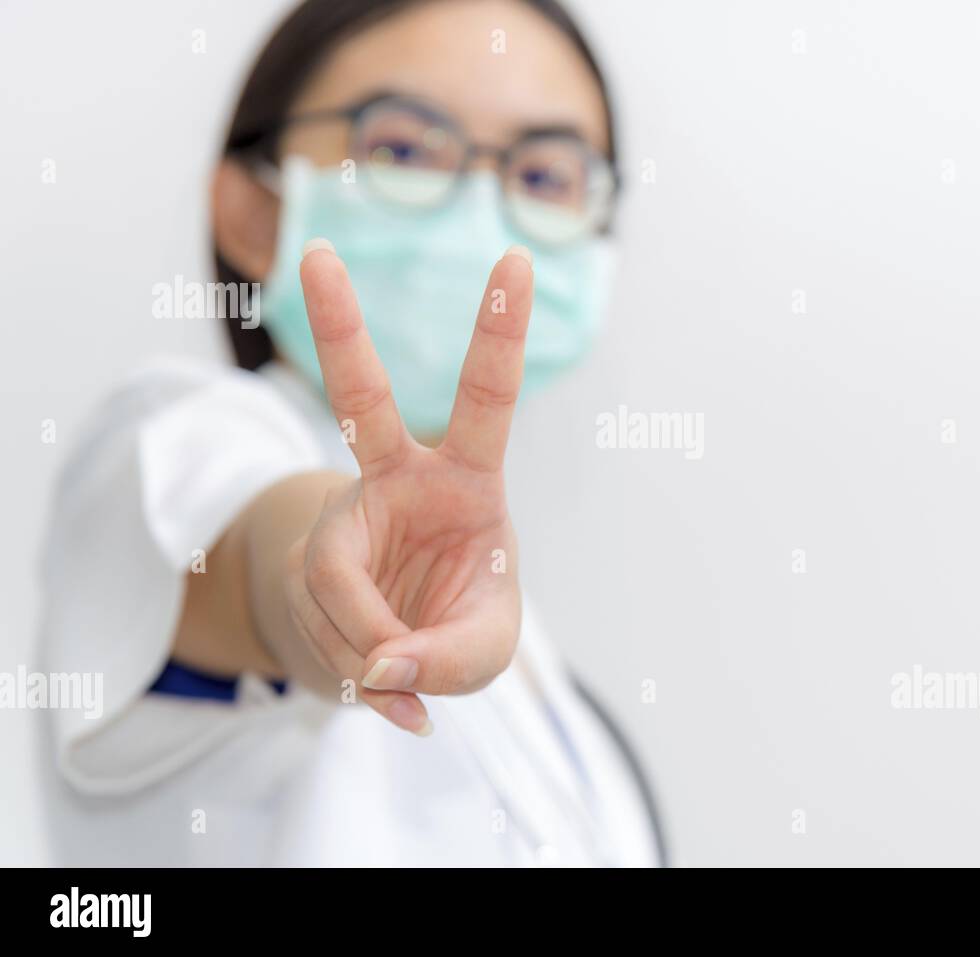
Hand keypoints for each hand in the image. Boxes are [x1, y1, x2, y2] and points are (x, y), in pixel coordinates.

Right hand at [284, 240, 533, 733]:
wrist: (385, 655)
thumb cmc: (455, 627)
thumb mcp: (487, 650)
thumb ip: (455, 659)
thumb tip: (386, 663)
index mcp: (468, 479)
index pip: (487, 397)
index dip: (502, 331)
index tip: (517, 257)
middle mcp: (399, 479)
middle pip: (362, 399)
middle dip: (339, 328)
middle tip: (314, 253)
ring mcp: (345, 517)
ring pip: (342, 584)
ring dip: (382, 652)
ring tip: (409, 679)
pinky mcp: (309, 564)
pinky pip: (330, 628)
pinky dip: (365, 677)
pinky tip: (389, 694)